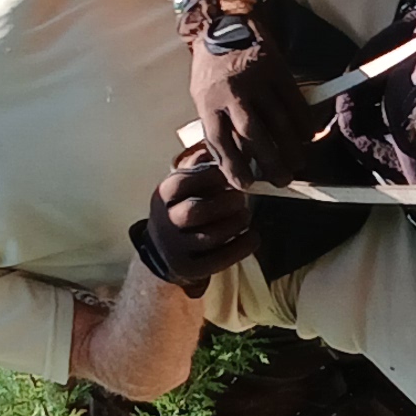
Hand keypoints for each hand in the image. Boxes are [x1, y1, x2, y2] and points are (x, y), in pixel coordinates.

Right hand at [130, 156, 258, 287]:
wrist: (165, 252)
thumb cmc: (181, 208)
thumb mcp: (182, 186)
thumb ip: (197, 166)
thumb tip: (217, 146)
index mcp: (162, 196)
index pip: (182, 182)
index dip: (210, 176)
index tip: (230, 174)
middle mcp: (165, 222)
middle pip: (195, 212)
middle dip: (224, 203)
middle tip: (241, 198)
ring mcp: (176, 248)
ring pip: (210, 237)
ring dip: (235, 223)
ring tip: (246, 215)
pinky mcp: (191, 269)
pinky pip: (219, 260)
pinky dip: (241, 247)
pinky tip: (253, 236)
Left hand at [180, 0, 320, 183]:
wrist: (222, 22)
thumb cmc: (212, 67)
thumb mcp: (203, 97)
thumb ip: (218, 125)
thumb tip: (238, 160)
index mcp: (208, 101)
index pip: (221, 142)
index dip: (234, 167)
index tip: (246, 184)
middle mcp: (231, 91)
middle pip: (253, 133)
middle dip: (270, 161)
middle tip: (282, 179)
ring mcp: (255, 79)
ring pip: (278, 119)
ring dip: (290, 146)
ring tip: (297, 163)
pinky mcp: (275, 68)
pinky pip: (294, 100)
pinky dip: (302, 122)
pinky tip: (306, 136)